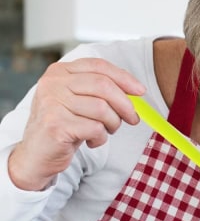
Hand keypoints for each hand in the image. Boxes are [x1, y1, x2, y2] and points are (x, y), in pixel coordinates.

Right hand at [8, 58, 145, 190]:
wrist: (38, 154)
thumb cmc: (65, 126)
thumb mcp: (81, 102)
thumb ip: (101, 91)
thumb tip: (136, 90)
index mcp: (60, 71)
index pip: (99, 66)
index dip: (124, 78)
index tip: (141, 91)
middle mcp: (53, 83)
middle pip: (104, 85)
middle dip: (125, 104)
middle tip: (133, 119)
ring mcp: (52, 103)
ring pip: (102, 109)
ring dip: (113, 124)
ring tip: (106, 131)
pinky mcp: (55, 125)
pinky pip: (95, 128)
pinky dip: (101, 138)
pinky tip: (92, 141)